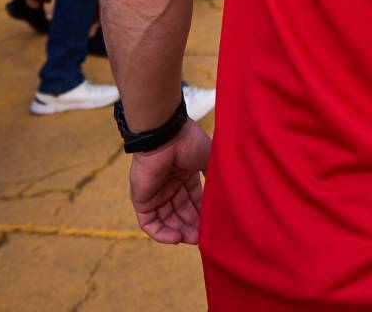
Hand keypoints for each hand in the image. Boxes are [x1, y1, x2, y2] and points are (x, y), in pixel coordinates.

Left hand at [129, 118, 211, 243]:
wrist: (166, 134)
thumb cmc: (188, 142)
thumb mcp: (210, 160)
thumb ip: (217, 179)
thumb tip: (230, 197)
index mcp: (185, 177)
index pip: (195, 203)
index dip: (203, 216)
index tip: (214, 226)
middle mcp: (170, 186)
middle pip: (182, 215)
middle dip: (193, 228)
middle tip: (204, 237)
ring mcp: (155, 193)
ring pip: (167, 222)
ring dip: (180, 233)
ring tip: (193, 238)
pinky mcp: (141, 199)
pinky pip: (149, 223)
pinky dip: (161, 234)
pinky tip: (177, 237)